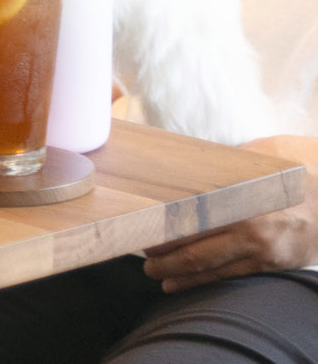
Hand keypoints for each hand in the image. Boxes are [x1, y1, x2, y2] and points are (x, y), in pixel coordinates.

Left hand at [142, 134, 317, 291]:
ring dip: (177, 272)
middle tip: (140, 256)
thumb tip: (192, 163)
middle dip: (162, 256)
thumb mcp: (266, 156)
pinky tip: (180, 283)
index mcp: (244, 198)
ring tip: (154, 272)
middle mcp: (251, 228)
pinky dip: (202, 281)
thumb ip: (230, 163)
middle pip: (194, 248)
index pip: (191, 216)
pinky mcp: (273, 264)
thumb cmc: (304, 169)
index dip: (162, 226)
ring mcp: (263, 250)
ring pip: (209, 268)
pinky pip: (230, 276)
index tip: (139, 227)